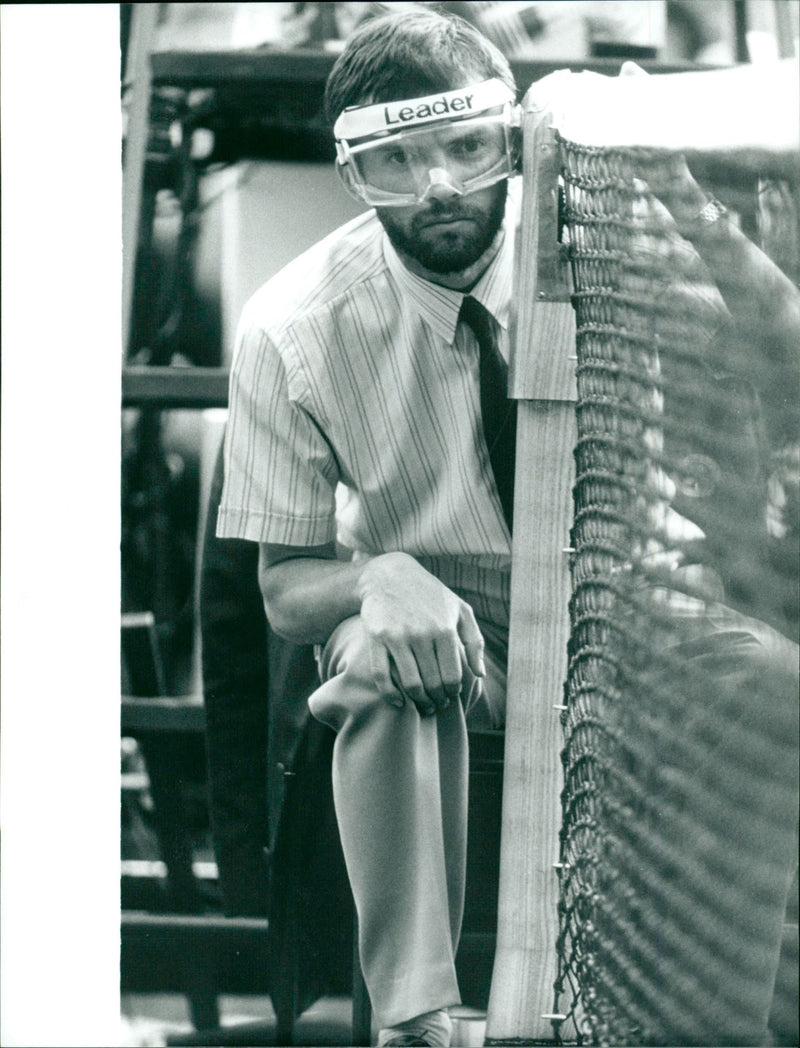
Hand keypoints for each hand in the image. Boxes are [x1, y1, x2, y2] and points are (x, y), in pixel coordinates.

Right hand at [357, 552, 485, 715]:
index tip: (451, 696)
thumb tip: (480, 674)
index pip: (452, 676)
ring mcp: (397, 636)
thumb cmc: (431, 595)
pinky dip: (390, 695)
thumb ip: (475, 641)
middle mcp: (422, 634)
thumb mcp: (460, 610)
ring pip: (410, 683)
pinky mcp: (377, 638)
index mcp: (445, 629)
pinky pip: (382, 675)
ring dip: (418, 702)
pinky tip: (398, 702)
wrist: (390, 575)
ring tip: (423, 706)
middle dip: (437, 701)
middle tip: (437, 705)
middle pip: (432, 683)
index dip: (453, 693)